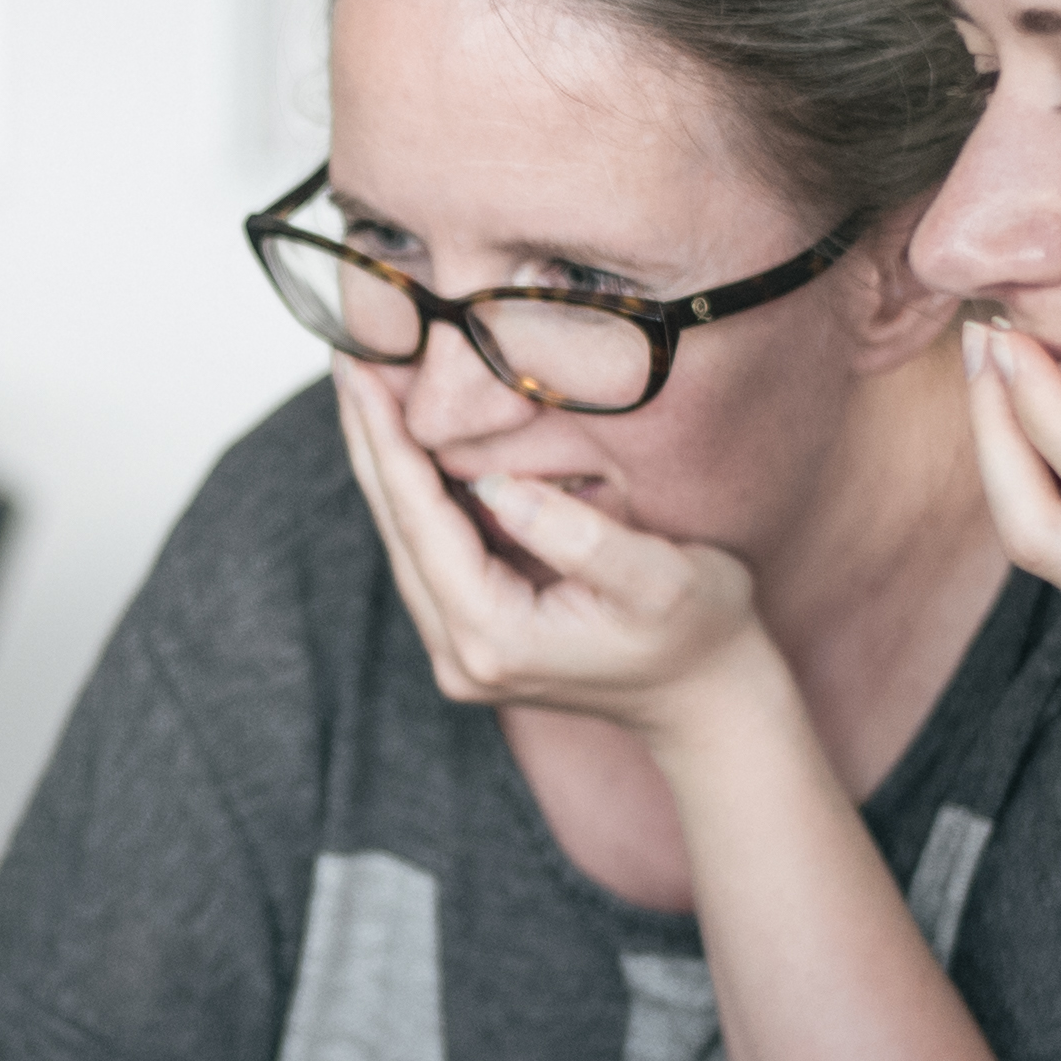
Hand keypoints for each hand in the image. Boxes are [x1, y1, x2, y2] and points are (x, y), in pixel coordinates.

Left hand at [330, 369, 781, 742]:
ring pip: (404, 541)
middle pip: (396, 530)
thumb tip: (492, 482)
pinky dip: (413, 494)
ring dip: (385, 464)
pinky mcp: (472, 639)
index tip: (362, 370)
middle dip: (370, 440)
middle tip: (350, 357)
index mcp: (495, 636)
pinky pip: (428, 553)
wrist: (710, 703)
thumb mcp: (659, 578)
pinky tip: (405, 444)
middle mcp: (460, 653)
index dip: (387, 440)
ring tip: (368, 388)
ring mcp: (460, 652)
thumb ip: (575, 535)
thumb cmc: (700, 633)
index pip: (422, 522)